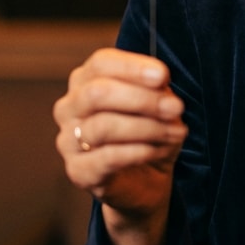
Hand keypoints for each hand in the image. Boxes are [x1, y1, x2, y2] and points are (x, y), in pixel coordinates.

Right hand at [53, 47, 186, 222]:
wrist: (147, 180)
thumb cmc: (150, 133)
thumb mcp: (158, 104)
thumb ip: (155, 89)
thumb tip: (159, 80)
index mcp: (86, 81)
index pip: (101, 63)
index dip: (132, 67)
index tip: (163, 75)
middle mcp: (70, 108)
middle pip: (98, 93)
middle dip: (142, 99)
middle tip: (175, 107)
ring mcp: (68, 141)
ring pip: (104, 126)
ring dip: (147, 128)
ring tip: (176, 132)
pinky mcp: (78, 171)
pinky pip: (107, 158)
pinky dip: (139, 152)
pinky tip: (159, 150)